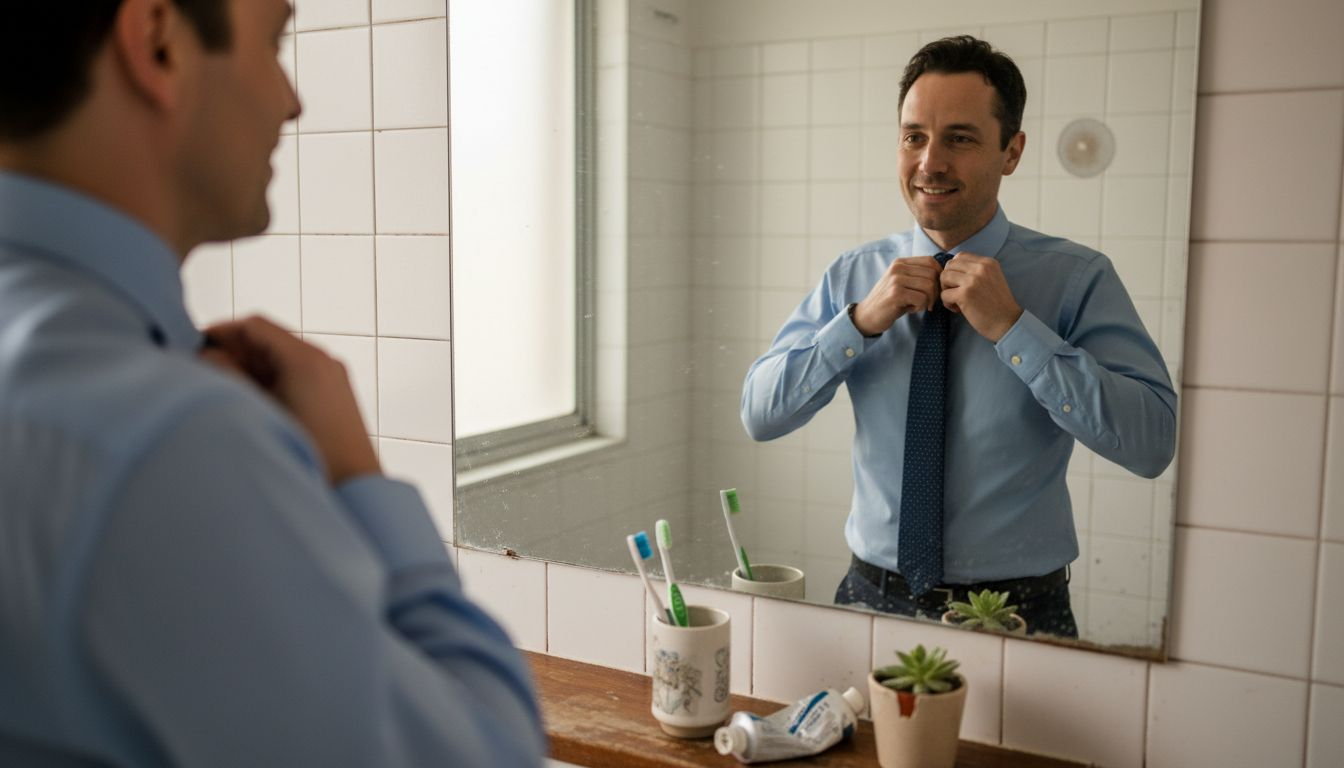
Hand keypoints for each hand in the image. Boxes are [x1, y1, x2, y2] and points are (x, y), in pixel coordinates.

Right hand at [200, 316, 380, 484]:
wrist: (353, 487)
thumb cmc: (308, 452)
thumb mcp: (258, 409)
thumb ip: (229, 376)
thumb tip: (208, 355)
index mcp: (306, 358)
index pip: (256, 326)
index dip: (223, 332)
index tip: (197, 346)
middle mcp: (324, 360)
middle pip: (270, 341)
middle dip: (236, 353)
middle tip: (206, 371)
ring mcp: (333, 376)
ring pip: (283, 360)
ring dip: (253, 369)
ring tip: (227, 390)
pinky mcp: (336, 395)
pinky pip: (298, 375)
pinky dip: (273, 381)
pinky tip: (254, 403)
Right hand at [851, 255, 943, 334]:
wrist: (867, 315)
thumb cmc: (890, 301)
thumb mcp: (902, 282)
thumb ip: (917, 275)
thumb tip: (943, 274)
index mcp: (900, 262)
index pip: (930, 261)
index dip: (938, 276)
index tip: (934, 290)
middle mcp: (898, 267)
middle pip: (932, 274)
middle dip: (935, 291)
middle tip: (928, 302)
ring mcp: (896, 280)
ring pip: (929, 286)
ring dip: (928, 300)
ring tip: (918, 305)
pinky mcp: (896, 294)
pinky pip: (922, 299)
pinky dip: (920, 307)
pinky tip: (911, 309)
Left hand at [939, 253, 1022, 341]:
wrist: (1007, 322)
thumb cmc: (997, 303)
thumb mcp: (992, 278)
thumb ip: (976, 270)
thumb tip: (950, 268)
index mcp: (988, 262)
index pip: (960, 256)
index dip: (955, 270)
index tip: (960, 283)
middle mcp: (981, 268)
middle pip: (949, 265)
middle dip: (948, 279)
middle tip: (956, 292)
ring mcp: (972, 280)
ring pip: (944, 277)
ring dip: (946, 290)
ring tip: (956, 301)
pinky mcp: (965, 294)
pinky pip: (944, 294)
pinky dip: (947, 303)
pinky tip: (958, 309)